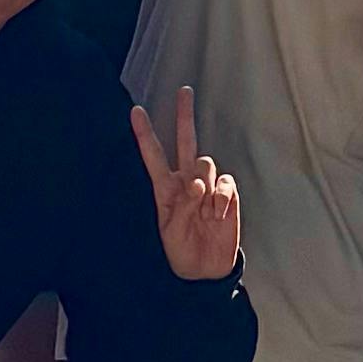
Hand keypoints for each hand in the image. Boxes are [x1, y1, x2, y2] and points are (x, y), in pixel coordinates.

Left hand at [133, 84, 242, 283]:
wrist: (205, 270)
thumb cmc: (181, 250)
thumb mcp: (171, 229)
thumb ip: (183, 203)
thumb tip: (199, 183)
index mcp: (165, 189)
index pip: (153, 156)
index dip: (145, 134)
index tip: (135, 111)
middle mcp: (186, 181)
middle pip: (186, 141)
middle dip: (185, 115)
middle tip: (184, 91)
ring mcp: (208, 186)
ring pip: (206, 162)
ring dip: (204, 182)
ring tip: (204, 209)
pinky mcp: (227, 194)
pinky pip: (225, 183)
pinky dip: (222, 198)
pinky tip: (218, 214)